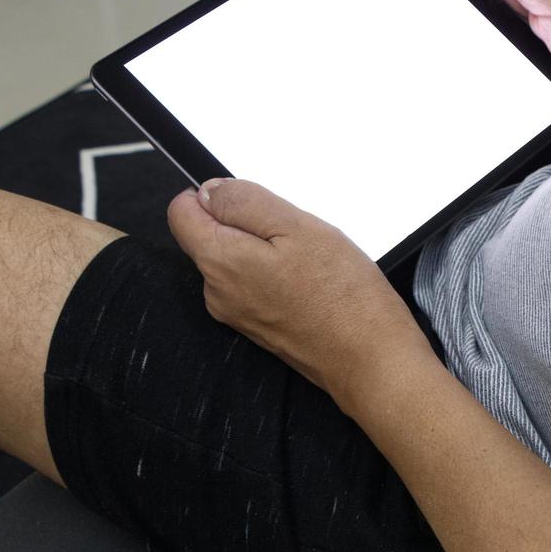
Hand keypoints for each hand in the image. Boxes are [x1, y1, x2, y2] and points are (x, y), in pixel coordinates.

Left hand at [166, 179, 433, 402]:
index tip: (252, 203)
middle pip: (212, 236)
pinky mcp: (259, 328)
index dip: (214, 196)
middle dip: (249, 225)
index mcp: (218, 262)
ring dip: (268, 251)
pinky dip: (279, 276)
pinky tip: (311, 284)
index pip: (181, 212)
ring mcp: (237, 314)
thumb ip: (244, 202)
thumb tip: (209, 192)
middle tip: (295, 237)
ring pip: (239, 261)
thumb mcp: (296, 225)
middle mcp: (217, 292)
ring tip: (310, 264)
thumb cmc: (342, 296)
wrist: (369, 359)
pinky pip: (257, 286)